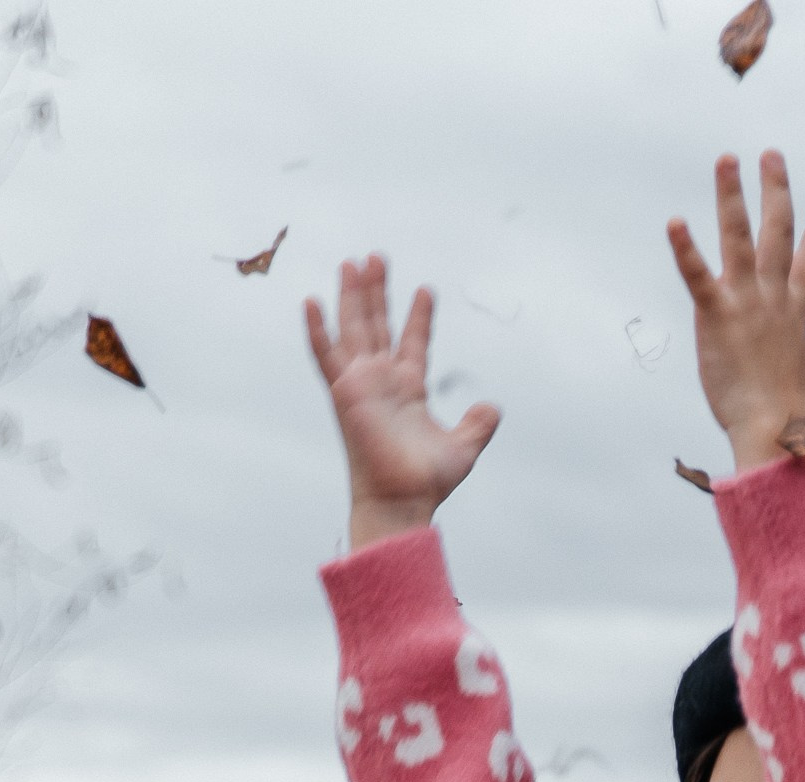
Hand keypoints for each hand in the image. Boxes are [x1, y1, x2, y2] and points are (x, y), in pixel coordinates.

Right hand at [305, 258, 500, 548]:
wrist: (402, 501)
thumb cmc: (427, 482)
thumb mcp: (463, 448)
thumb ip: (478, 425)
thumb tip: (493, 408)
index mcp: (408, 388)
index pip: (413, 342)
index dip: (419, 316)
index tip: (426, 290)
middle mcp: (382, 380)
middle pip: (378, 323)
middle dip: (377, 290)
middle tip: (377, 256)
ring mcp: (361, 383)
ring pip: (354, 328)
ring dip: (351, 295)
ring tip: (352, 261)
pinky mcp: (344, 392)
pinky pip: (325, 356)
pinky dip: (316, 330)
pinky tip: (311, 301)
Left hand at [668, 151, 804, 472]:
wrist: (770, 431)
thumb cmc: (793, 412)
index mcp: (796, 311)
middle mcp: (773, 297)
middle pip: (777, 233)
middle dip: (776, 192)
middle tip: (771, 155)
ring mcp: (745, 303)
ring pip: (739, 239)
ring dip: (731, 197)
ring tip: (726, 159)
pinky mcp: (716, 316)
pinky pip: (698, 276)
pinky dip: (685, 250)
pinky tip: (675, 221)